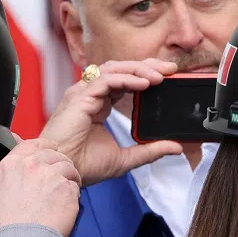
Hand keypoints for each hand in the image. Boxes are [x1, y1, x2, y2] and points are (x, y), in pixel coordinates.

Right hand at [0, 138, 81, 236]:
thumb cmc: (7, 223)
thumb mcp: (0, 188)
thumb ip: (15, 170)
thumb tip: (27, 159)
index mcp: (13, 163)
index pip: (34, 143)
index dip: (47, 146)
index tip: (53, 149)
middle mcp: (33, 165)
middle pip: (56, 155)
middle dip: (61, 164)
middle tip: (61, 178)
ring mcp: (52, 176)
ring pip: (69, 168)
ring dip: (70, 178)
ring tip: (64, 194)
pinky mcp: (67, 189)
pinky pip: (75, 187)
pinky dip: (73, 195)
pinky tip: (64, 207)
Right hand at [40, 59, 183, 185]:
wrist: (62, 172)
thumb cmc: (83, 166)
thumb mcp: (125, 158)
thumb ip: (150, 151)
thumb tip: (175, 147)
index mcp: (99, 105)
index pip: (124, 80)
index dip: (145, 74)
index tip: (168, 76)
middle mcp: (90, 94)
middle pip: (120, 68)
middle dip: (146, 65)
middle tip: (170, 68)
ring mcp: (83, 93)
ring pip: (113, 69)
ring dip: (139, 69)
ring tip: (160, 76)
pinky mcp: (79, 97)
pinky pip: (106, 80)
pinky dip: (126, 79)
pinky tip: (143, 84)